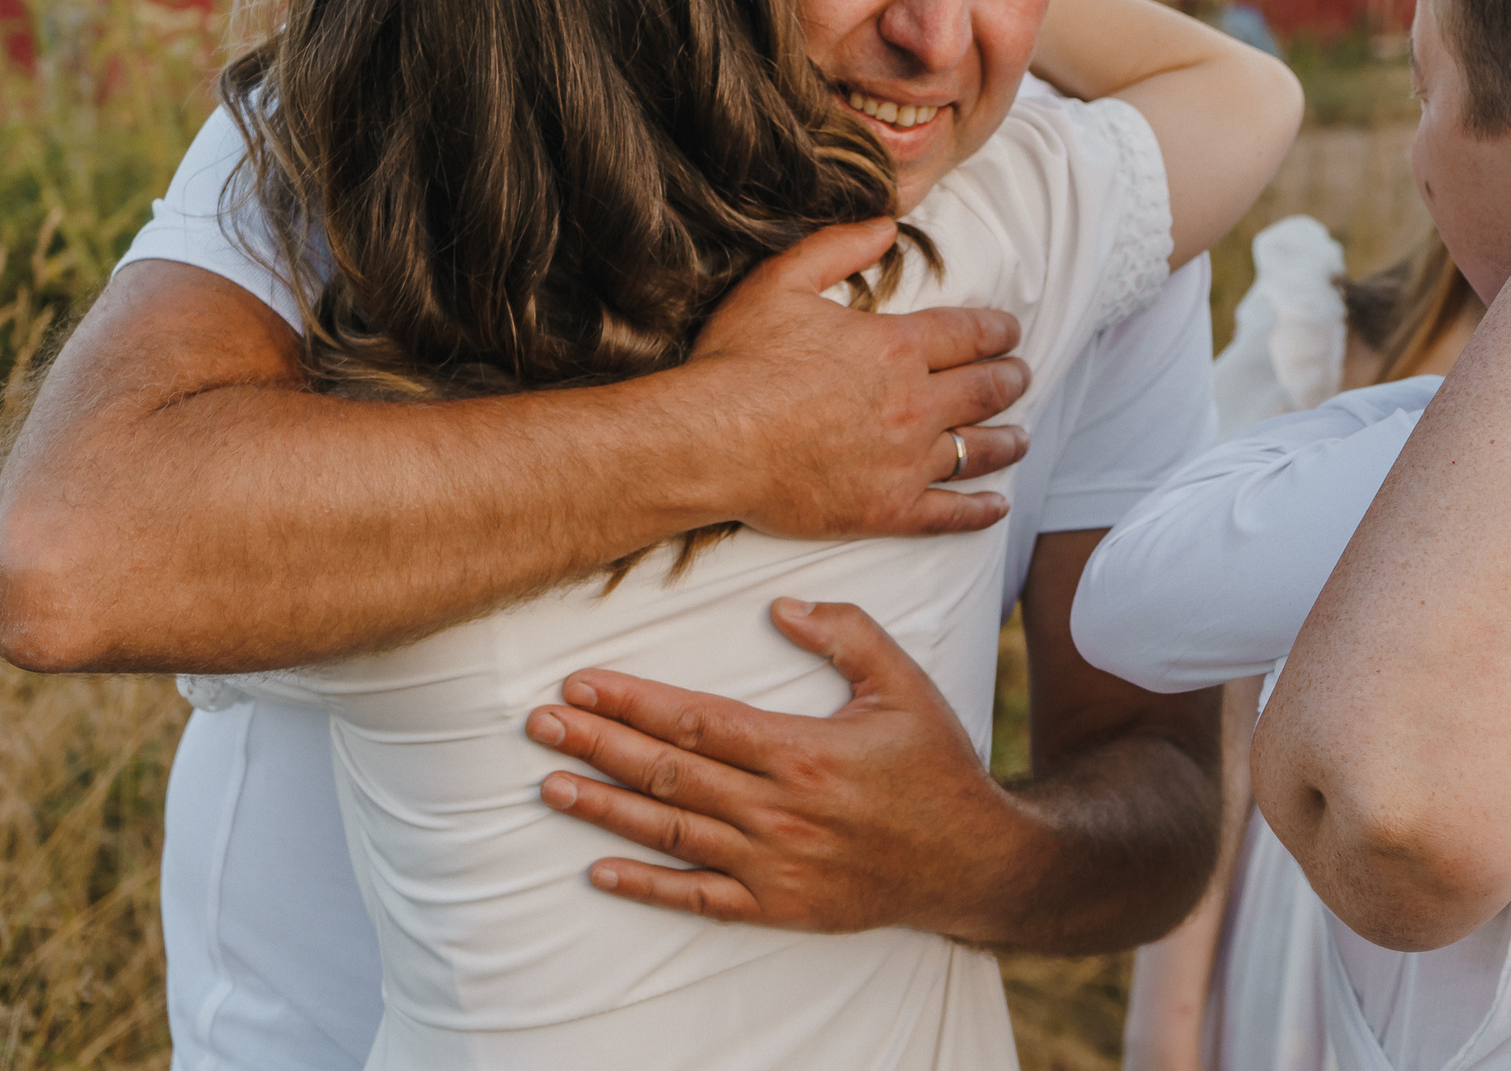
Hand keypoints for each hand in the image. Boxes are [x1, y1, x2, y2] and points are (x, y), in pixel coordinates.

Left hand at [526, 599, 1030, 936]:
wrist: (971, 861)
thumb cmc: (935, 766)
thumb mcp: (903, 685)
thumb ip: (846, 634)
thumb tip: (780, 605)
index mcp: (803, 751)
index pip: (697, 722)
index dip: (634, 701)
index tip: (582, 683)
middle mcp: (779, 810)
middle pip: (668, 773)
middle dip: (599, 744)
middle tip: (539, 722)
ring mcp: (774, 863)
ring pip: (671, 832)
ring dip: (604, 808)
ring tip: (549, 784)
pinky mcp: (778, 905)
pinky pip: (699, 898)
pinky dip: (647, 885)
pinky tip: (600, 868)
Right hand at [684, 221, 1033, 537]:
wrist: (708, 441)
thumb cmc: (739, 361)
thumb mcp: (780, 281)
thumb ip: (837, 247)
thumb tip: (886, 226)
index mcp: (896, 346)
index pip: (968, 334)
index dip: (997, 332)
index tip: (1010, 333)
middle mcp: (914, 403)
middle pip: (984, 390)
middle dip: (1011, 380)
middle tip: (1022, 377)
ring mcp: (905, 460)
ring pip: (978, 450)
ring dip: (1007, 440)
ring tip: (1021, 437)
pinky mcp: (888, 509)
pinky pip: (950, 513)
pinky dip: (979, 510)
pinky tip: (996, 505)